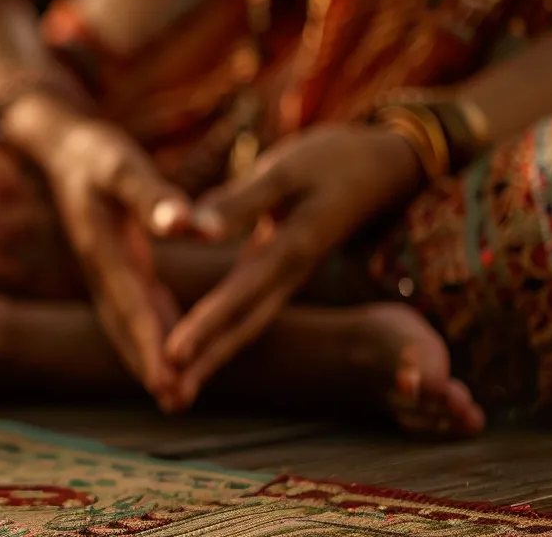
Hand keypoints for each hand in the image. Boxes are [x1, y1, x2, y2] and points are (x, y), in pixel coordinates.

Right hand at [34, 113, 198, 407]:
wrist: (59, 146)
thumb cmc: (95, 151)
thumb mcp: (123, 164)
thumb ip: (153, 196)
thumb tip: (187, 226)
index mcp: (103, 247)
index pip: (131, 302)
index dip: (149, 341)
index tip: (167, 377)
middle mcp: (98, 268)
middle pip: (125, 325)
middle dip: (148, 365)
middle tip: (176, 403)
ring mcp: (100, 271)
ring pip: (125, 324)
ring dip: (146, 359)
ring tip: (174, 396)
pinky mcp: (109, 268)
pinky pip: (128, 310)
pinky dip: (145, 336)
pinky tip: (166, 353)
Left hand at [165, 124, 426, 404]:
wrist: (385, 167)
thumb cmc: (332, 160)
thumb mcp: (286, 171)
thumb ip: (240, 201)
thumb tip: (193, 228)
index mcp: (292, 249)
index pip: (241, 293)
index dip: (207, 324)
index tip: (173, 354)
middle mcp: (291, 273)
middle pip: (245, 326)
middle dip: (207, 360)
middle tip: (166, 391)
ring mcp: (289, 276)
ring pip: (248, 323)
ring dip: (214, 354)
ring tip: (177, 386)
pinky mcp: (284, 270)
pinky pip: (250, 308)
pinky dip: (224, 329)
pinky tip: (201, 347)